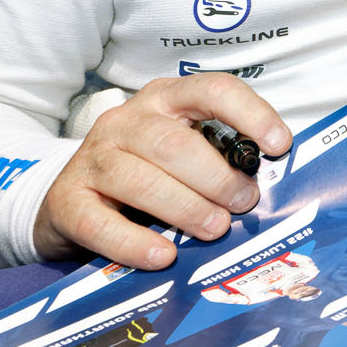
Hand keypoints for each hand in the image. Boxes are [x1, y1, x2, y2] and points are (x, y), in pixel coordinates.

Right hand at [32, 75, 292, 267]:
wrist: (68, 198)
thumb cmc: (144, 172)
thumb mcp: (180, 152)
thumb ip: (216, 157)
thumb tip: (263, 187)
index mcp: (164, 100)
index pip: (211, 90)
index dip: (250, 114)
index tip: (279, 145)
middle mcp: (125, 122)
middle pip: (174, 144)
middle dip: (217, 177)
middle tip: (245, 203)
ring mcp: (92, 159)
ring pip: (141, 181)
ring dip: (186, 208)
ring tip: (216, 229)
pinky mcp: (67, 201)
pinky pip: (101, 224)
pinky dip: (135, 243)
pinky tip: (162, 256)